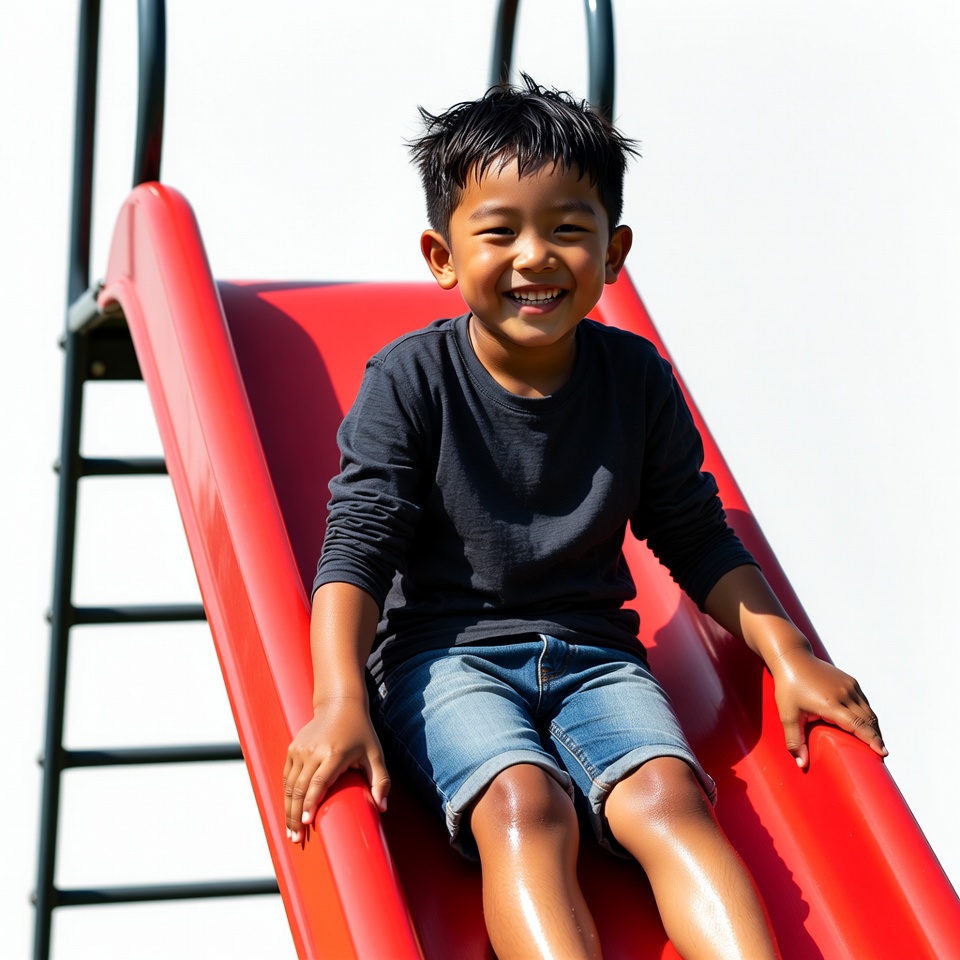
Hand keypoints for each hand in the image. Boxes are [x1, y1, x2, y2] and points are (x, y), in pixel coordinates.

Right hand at [282, 696, 390, 842]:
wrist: (340, 704)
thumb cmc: (360, 731)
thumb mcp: (375, 754)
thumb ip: (381, 780)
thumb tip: (383, 807)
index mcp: (334, 753)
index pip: (318, 782)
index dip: (311, 803)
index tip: (307, 822)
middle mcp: (314, 751)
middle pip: (300, 788)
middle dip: (296, 816)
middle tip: (296, 838)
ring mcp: (301, 749)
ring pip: (290, 785)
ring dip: (288, 809)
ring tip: (291, 830)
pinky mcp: (293, 748)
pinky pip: (287, 776)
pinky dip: (287, 794)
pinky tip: (289, 811)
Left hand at [770, 647, 886, 768]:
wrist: (792, 657)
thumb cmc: (788, 687)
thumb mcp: (787, 715)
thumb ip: (794, 741)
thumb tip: (802, 764)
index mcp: (831, 703)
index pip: (858, 724)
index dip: (871, 739)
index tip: (882, 753)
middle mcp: (844, 693)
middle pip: (867, 720)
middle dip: (876, 737)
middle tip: (880, 755)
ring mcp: (849, 685)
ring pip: (868, 710)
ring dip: (873, 727)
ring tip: (876, 743)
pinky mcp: (849, 681)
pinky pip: (863, 702)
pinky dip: (868, 715)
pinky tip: (867, 725)